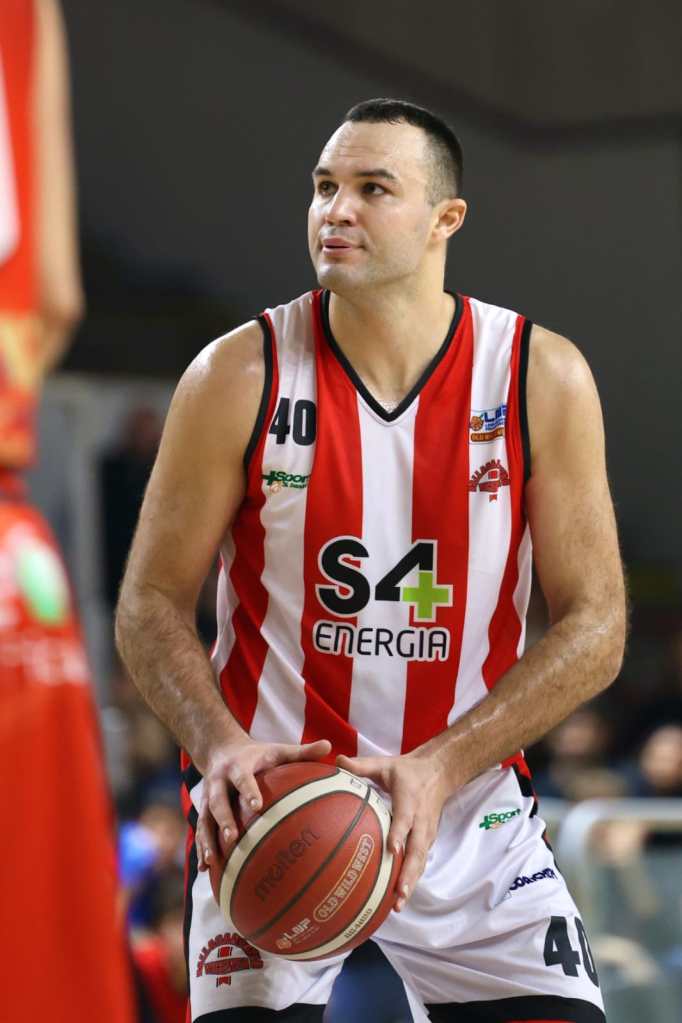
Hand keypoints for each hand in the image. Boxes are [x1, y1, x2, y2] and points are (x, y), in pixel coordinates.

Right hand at [196, 737, 331, 870]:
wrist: (221, 749)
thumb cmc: (259, 754)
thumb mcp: (278, 750)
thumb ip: (302, 751)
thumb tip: (329, 747)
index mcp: (238, 766)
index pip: (243, 778)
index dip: (248, 791)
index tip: (257, 806)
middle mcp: (218, 781)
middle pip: (217, 801)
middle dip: (223, 819)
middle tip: (232, 838)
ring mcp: (207, 797)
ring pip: (204, 819)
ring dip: (206, 840)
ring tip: (213, 860)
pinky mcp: (202, 810)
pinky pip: (200, 830)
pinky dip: (201, 849)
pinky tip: (205, 870)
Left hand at [336, 747, 450, 911]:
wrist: (439, 773)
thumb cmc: (406, 771)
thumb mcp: (385, 764)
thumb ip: (362, 765)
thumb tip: (336, 762)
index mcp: (410, 798)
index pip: (405, 818)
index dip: (400, 833)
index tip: (391, 849)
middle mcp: (421, 819)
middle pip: (417, 849)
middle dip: (408, 872)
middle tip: (398, 893)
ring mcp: (427, 832)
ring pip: (421, 860)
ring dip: (411, 882)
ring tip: (398, 905)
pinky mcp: (428, 840)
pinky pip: (420, 862)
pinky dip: (412, 879)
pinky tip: (398, 899)